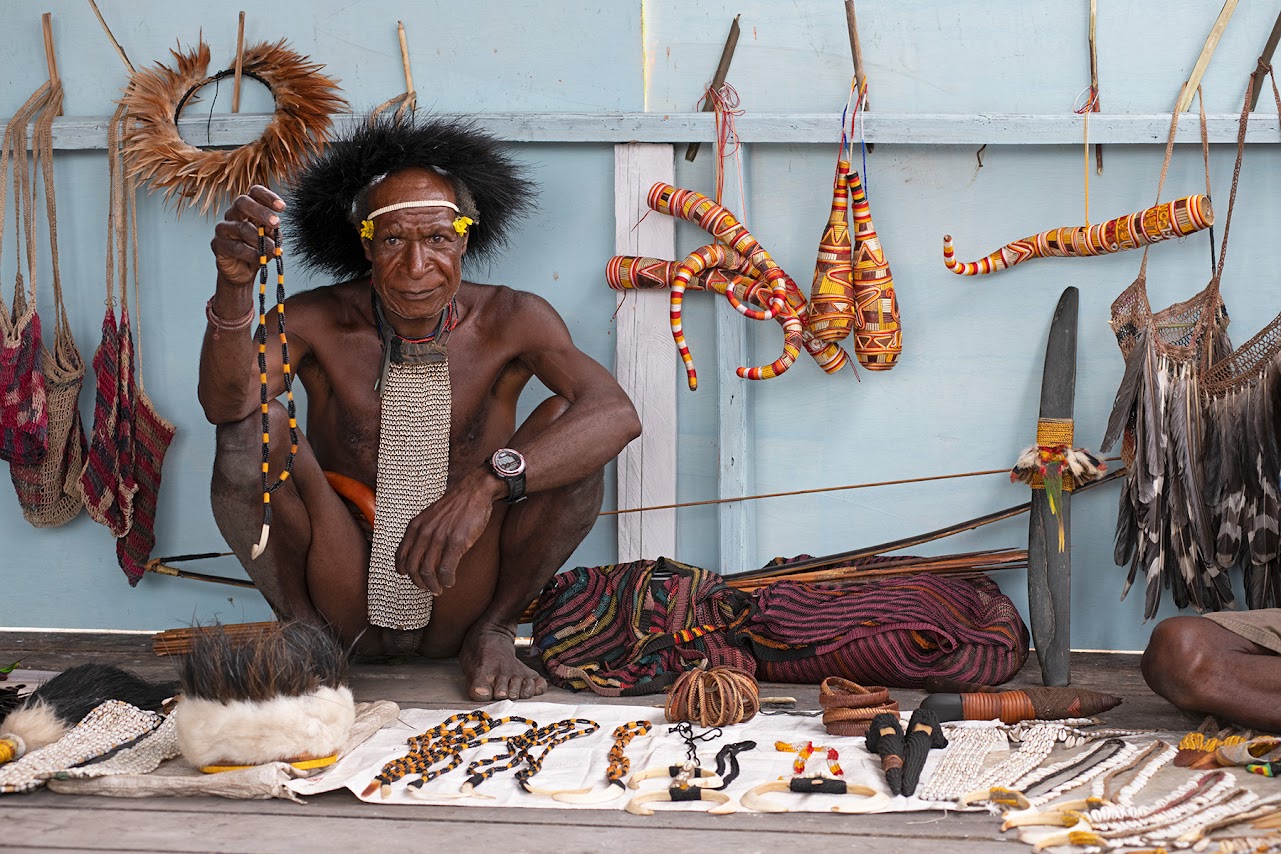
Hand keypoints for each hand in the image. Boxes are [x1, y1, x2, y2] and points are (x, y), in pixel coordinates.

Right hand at [211, 185, 285, 287]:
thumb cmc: (256, 250)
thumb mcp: (269, 239)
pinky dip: (251, 254)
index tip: (282, 207)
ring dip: (261, 239)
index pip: (254, 192)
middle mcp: (233, 214)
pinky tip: (261, 259)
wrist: (242, 271)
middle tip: (276, 223)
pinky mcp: (217, 244)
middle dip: (261, 211)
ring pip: (241, 228)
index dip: (268, 196)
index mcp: (248, 208)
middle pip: (242, 202)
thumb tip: (275, 230)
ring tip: (274, 250)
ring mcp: (223, 228)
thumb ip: (272, 232)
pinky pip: (235, 247)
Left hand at [395, 469, 502, 594]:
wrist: (474, 491)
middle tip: (427, 587)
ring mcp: (440, 538)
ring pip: (428, 572)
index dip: (403, 570)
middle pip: (413, 567)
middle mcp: (424, 533)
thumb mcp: (430, 515)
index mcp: (416, 526)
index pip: (401, 555)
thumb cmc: (455, 505)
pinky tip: (450, 582)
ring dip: (433, 585)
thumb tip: (421, 552)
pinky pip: (446, 570)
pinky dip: (447, 580)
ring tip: (439, 588)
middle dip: (419, 582)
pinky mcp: (456, 543)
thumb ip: (423, 531)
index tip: (410, 577)